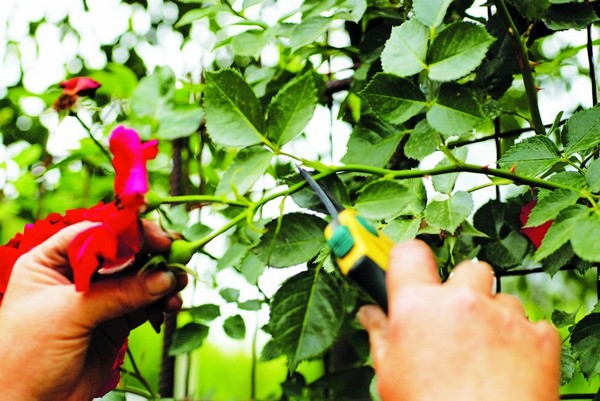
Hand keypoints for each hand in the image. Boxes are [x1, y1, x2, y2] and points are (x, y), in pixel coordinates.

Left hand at [0, 221, 186, 400]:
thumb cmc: (26, 357)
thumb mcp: (68, 316)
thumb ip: (119, 294)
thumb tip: (166, 278)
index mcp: (50, 261)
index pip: (94, 233)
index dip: (128, 232)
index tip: (158, 238)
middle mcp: (75, 274)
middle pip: (122, 252)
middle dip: (151, 254)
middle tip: (177, 255)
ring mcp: (98, 298)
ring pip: (138, 277)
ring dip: (161, 279)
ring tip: (179, 284)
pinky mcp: (115, 320)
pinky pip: (145, 303)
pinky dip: (161, 302)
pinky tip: (171, 306)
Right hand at [358, 239, 559, 400]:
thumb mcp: (390, 375)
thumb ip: (380, 336)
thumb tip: (370, 316)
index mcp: (418, 307)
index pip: (410, 253)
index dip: (410, 260)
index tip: (413, 269)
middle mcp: (461, 301)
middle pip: (466, 270)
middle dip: (462, 290)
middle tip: (457, 321)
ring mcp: (503, 316)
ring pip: (500, 298)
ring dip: (493, 317)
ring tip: (485, 353)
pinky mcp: (539, 337)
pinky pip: (531, 324)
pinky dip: (523, 340)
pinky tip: (509, 365)